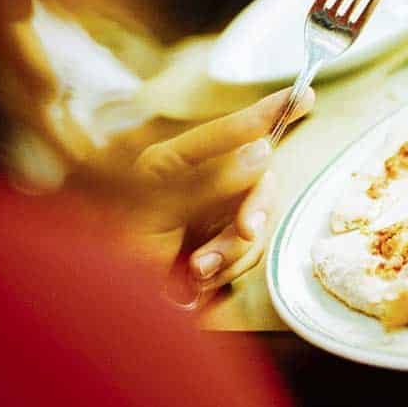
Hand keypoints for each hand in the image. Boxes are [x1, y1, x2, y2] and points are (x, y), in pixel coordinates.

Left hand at [83, 87, 313, 303]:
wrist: (103, 312)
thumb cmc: (112, 256)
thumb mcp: (158, 213)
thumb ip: (212, 182)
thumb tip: (261, 153)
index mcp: (173, 162)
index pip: (228, 131)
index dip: (267, 112)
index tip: (304, 95)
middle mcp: (198, 183)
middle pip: (256, 179)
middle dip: (255, 208)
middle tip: (247, 231)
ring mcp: (210, 216)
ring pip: (257, 220)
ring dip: (232, 250)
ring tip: (195, 272)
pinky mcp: (219, 248)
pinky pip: (248, 251)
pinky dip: (228, 268)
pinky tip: (196, 282)